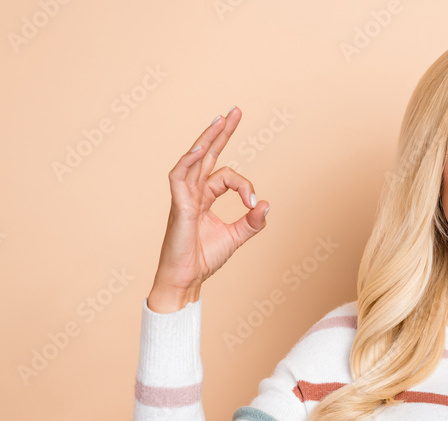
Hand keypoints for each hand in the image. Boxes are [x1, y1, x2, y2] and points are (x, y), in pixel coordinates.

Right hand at [147, 107, 268, 312]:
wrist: (187, 280)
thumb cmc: (204, 258)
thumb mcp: (236, 237)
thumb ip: (253, 221)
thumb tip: (267, 204)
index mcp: (204, 196)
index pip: (226, 176)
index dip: (245, 186)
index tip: (254, 203)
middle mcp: (192, 192)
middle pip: (206, 154)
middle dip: (221, 132)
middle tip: (236, 111)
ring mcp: (182, 197)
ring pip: (193, 160)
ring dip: (207, 139)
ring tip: (220, 119)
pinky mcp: (178, 207)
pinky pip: (179, 177)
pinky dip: (189, 162)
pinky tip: (201, 148)